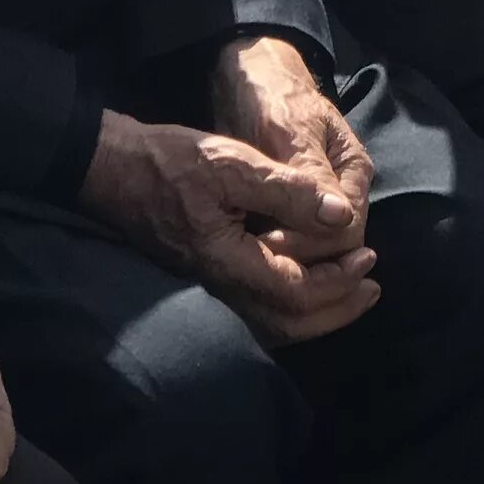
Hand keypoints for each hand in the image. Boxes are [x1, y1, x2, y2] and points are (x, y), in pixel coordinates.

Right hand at [78, 110, 378, 342]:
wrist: (113, 166)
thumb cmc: (170, 160)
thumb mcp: (233, 164)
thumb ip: (288, 191)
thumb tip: (342, 217)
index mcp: (229, 263)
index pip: (297, 294)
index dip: (338, 282)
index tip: (368, 257)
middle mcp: (219, 285)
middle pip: (288, 323)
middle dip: (336, 309)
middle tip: (371, 286)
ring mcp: (209, 284)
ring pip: (271, 320)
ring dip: (316, 309)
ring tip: (350, 287)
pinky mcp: (205, 274)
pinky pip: (256, 306)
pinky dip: (290, 301)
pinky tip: (306, 280)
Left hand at [208, 35, 374, 270]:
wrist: (246, 77)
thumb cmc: (271, 96)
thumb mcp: (289, 131)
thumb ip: (312, 174)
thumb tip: (340, 219)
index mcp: (353, 171)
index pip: (347, 232)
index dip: (312, 248)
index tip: (268, 245)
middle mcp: (342, 192)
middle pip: (333, 248)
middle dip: (299, 260)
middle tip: (252, 256)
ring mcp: (318, 202)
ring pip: (312, 251)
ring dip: (284, 260)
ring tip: (246, 259)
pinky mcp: (292, 208)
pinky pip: (290, 241)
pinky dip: (271, 252)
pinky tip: (245, 255)